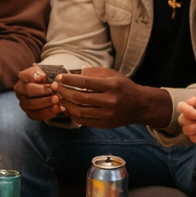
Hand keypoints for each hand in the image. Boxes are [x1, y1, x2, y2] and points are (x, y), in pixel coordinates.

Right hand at [14, 65, 63, 120]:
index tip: (45, 77)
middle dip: (43, 91)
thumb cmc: (50, 79)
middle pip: (29, 90)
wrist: (52, 91)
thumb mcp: (49, 72)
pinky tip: (56, 109)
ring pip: (31, 104)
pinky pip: (35, 115)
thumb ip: (46, 74)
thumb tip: (43, 77)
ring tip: (57, 101)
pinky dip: (47, 113)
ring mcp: (23, 102)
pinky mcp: (29, 112)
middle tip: (54, 90)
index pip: (26, 75)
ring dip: (45, 103)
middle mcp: (20, 90)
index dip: (35, 76)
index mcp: (24, 77)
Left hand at [56, 68, 172, 129]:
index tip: (59, 78)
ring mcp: (107, 115)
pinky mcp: (104, 124)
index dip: (70, 80)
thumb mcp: (113, 74)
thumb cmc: (123, 87)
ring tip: (59, 97)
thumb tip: (73, 72)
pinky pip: (83, 121)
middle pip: (80, 97)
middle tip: (55, 87)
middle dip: (64, 92)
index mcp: (112, 85)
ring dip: (65, 104)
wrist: (140, 105)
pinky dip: (72, 114)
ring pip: (79, 111)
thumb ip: (94, 72)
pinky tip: (67, 108)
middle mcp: (110, 101)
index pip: (86, 82)